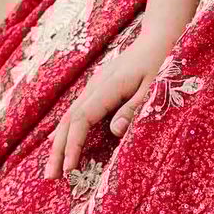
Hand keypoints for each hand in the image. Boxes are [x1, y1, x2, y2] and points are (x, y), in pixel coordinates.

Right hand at [43, 28, 177, 180]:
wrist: (161, 36)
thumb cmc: (162, 61)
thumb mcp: (156, 86)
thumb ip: (135, 108)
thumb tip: (114, 131)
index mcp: (109, 85)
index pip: (82, 118)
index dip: (73, 145)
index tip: (68, 169)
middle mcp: (97, 84)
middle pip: (69, 118)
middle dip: (58, 149)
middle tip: (50, 177)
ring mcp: (96, 84)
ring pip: (70, 114)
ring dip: (60, 141)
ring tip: (52, 168)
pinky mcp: (99, 86)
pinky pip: (78, 110)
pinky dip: (68, 129)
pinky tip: (62, 143)